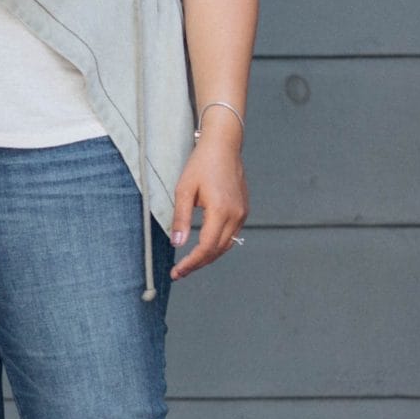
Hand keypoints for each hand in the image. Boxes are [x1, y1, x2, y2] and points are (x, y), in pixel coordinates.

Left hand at [166, 123, 247, 277]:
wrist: (223, 146)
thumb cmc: (202, 164)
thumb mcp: (184, 190)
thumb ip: (181, 218)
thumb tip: (177, 243)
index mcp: (221, 211)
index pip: (206, 247)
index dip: (191, 263)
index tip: (177, 272)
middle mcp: (236, 215)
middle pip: (217, 250)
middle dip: (198, 264)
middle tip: (179, 272)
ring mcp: (242, 214)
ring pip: (226, 245)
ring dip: (208, 257)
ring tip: (189, 264)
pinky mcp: (243, 211)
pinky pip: (231, 235)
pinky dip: (217, 245)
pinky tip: (204, 248)